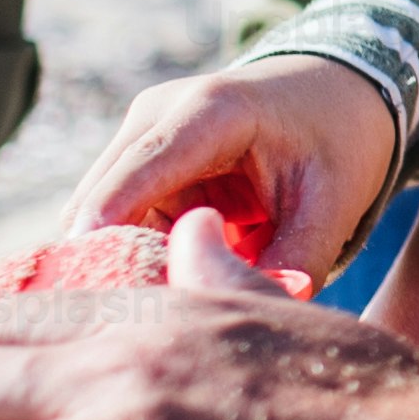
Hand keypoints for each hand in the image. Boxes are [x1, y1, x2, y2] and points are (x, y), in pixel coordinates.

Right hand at [64, 52, 399, 283]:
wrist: (336, 96)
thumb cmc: (338, 142)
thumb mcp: (334, 203)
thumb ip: (297, 262)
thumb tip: (248, 313)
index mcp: (213, 110)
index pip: (144, 165)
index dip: (109, 215)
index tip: (80, 267)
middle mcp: (161, 116)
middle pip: (102, 200)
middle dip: (114, 262)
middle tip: (148, 324)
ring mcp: (142, 138)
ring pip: (99, 218)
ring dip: (126, 265)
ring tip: (170, 310)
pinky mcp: (138, 166)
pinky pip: (116, 224)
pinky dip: (136, 258)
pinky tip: (172, 289)